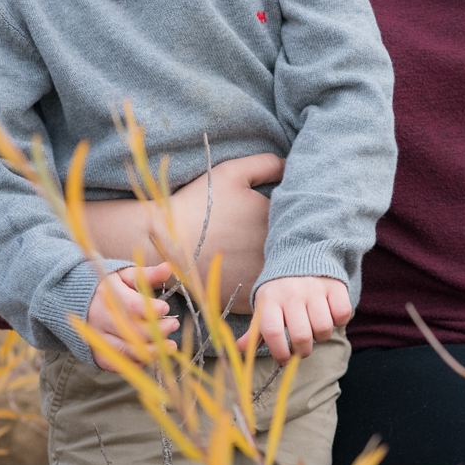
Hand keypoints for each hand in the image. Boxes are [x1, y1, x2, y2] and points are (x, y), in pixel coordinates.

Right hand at [82, 152, 283, 313]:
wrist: (165, 242)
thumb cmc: (199, 204)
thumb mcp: (232, 173)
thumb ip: (267, 164)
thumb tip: (291, 165)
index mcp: (277, 221)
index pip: (300, 218)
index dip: (291, 214)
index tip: (275, 212)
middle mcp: (276, 253)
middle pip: (294, 247)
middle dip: (286, 240)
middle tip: (260, 234)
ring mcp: (262, 280)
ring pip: (281, 273)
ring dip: (277, 265)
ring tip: (252, 253)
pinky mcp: (247, 300)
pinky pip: (263, 294)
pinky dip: (259, 286)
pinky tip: (242, 271)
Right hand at [85, 262, 179, 372]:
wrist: (74, 300)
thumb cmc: (107, 286)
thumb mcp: (124, 275)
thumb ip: (147, 274)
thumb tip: (168, 268)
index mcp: (107, 295)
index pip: (132, 306)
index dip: (151, 310)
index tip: (166, 308)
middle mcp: (100, 318)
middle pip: (131, 330)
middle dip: (157, 330)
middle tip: (174, 324)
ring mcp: (96, 337)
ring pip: (126, 350)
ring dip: (152, 351)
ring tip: (171, 346)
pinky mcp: (95, 353)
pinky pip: (116, 364)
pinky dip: (136, 364)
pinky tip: (151, 357)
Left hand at [242, 276, 351, 363]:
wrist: (301, 258)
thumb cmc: (280, 293)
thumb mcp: (264, 308)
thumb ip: (255, 331)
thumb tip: (240, 349)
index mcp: (270, 300)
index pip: (273, 332)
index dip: (280, 353)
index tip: (284, 360)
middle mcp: (292, 294)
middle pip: (301, 336)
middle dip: (302, 351)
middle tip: (301, 348)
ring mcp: (314, 289)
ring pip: (323, 328)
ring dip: (321, 337)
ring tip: (314, 330)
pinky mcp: (335, 286)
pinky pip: (342, 315)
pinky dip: (338, 321)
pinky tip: (329, 316)